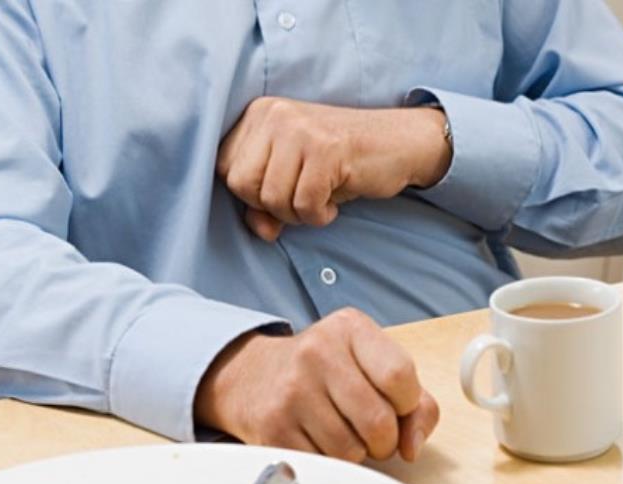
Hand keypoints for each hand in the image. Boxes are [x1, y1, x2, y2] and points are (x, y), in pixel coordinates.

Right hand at [194, 307, 439, 462]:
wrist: (254, 376)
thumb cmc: (325, 371)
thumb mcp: (371, 364)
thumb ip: (415, 402)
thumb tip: (413, 445)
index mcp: (349, 328)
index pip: (400, 376)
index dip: (407, 404)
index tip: (396, 405)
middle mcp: (317, 352)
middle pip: (378, 421)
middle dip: (384, 439)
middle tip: (370, 430)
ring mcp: (291, 389)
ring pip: (350, 450)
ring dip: (355, 453)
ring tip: (342, 431)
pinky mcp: (273, 426)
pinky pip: (323, 464)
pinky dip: (329, 461)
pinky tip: (318, 438)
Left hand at [217, 97, 451, 240]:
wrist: (399, 143)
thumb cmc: (340, 163)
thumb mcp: (294, 180)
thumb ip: (264, 205)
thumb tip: (260, 230)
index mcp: (259, 113)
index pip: (223, 168)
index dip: (248, 193)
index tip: (280, 191)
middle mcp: (275, 114)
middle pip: (241, 184)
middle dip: (270, 205)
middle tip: (301, 199)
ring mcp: (301, 129)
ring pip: (271, 197)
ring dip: (297, 214)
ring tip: (319, 199)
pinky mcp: (326, 149)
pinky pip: (304, 204)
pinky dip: (318, 216)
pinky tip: (333, 204)